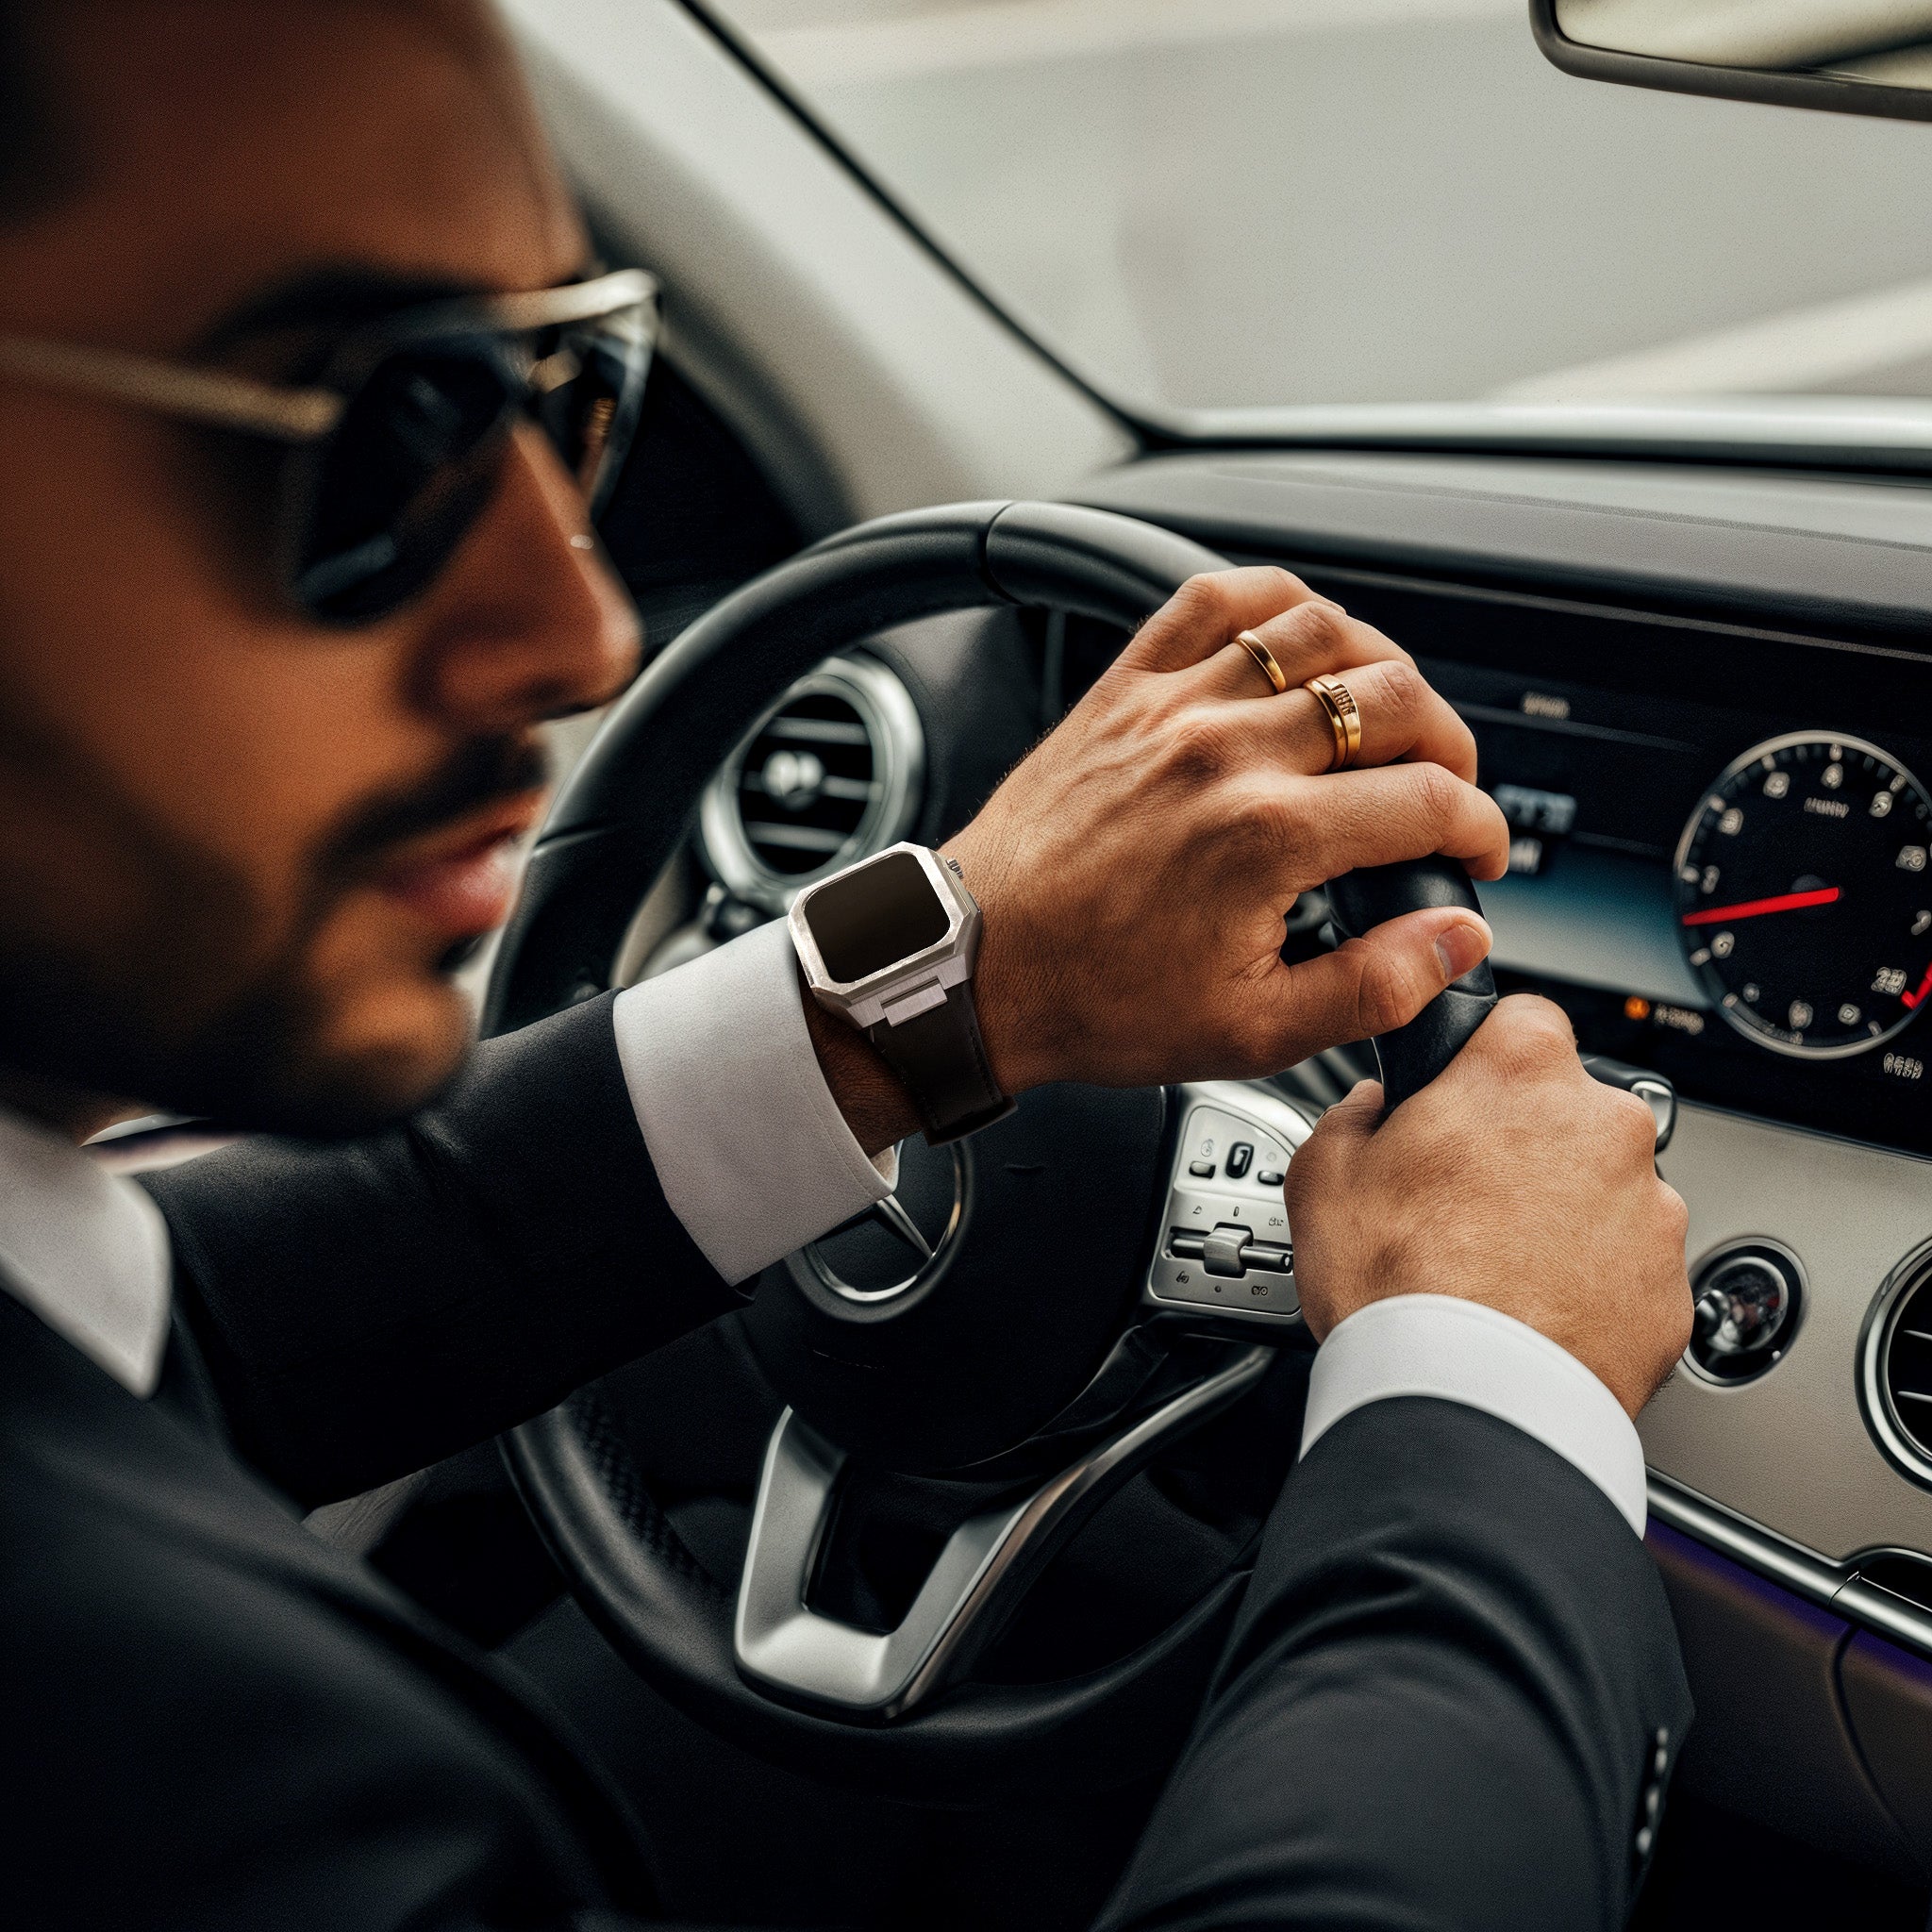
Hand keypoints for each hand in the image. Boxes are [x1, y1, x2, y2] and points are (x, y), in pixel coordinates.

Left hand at [945, 567, 1509, 1091]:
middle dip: (1449, 745)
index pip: (1430, 801)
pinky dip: (1274, 604)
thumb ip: (1374, 984)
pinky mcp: (1124, 689)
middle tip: (1445, 790)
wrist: (977, 968)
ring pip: (1320, 630)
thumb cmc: (1096, 999)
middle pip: (1394, 698)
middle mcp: (1226, 751)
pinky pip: (1214, 601)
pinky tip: (1301, 638)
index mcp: (1268, 836)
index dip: (1481, 829)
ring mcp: (1173, 706)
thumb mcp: (1253, 1030)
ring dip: (1380, 665)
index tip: (1474, 854)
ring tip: (1389, 716)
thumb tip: (1457, 935)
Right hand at [1286, 995, 1692, 1416]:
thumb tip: (1371, 1110)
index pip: (1521, 1017)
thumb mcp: (1321, 1173)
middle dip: (1523, 1145)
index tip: (1461, 1098)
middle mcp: (1605, 1126)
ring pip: (1603, 1190)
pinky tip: (1531, 1311)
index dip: (1483, 1060)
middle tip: (1462, 1200)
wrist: (1465, 1403)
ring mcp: (1651, 1209)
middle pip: (1566, 1110)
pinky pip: (1628, 1267)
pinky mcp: (1671, 1289)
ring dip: (1561, 1214)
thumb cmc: (1399, 1285)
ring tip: (1494, 1269)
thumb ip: (1353, 1114)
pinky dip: (1591, 1283)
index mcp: (1522, 1073)